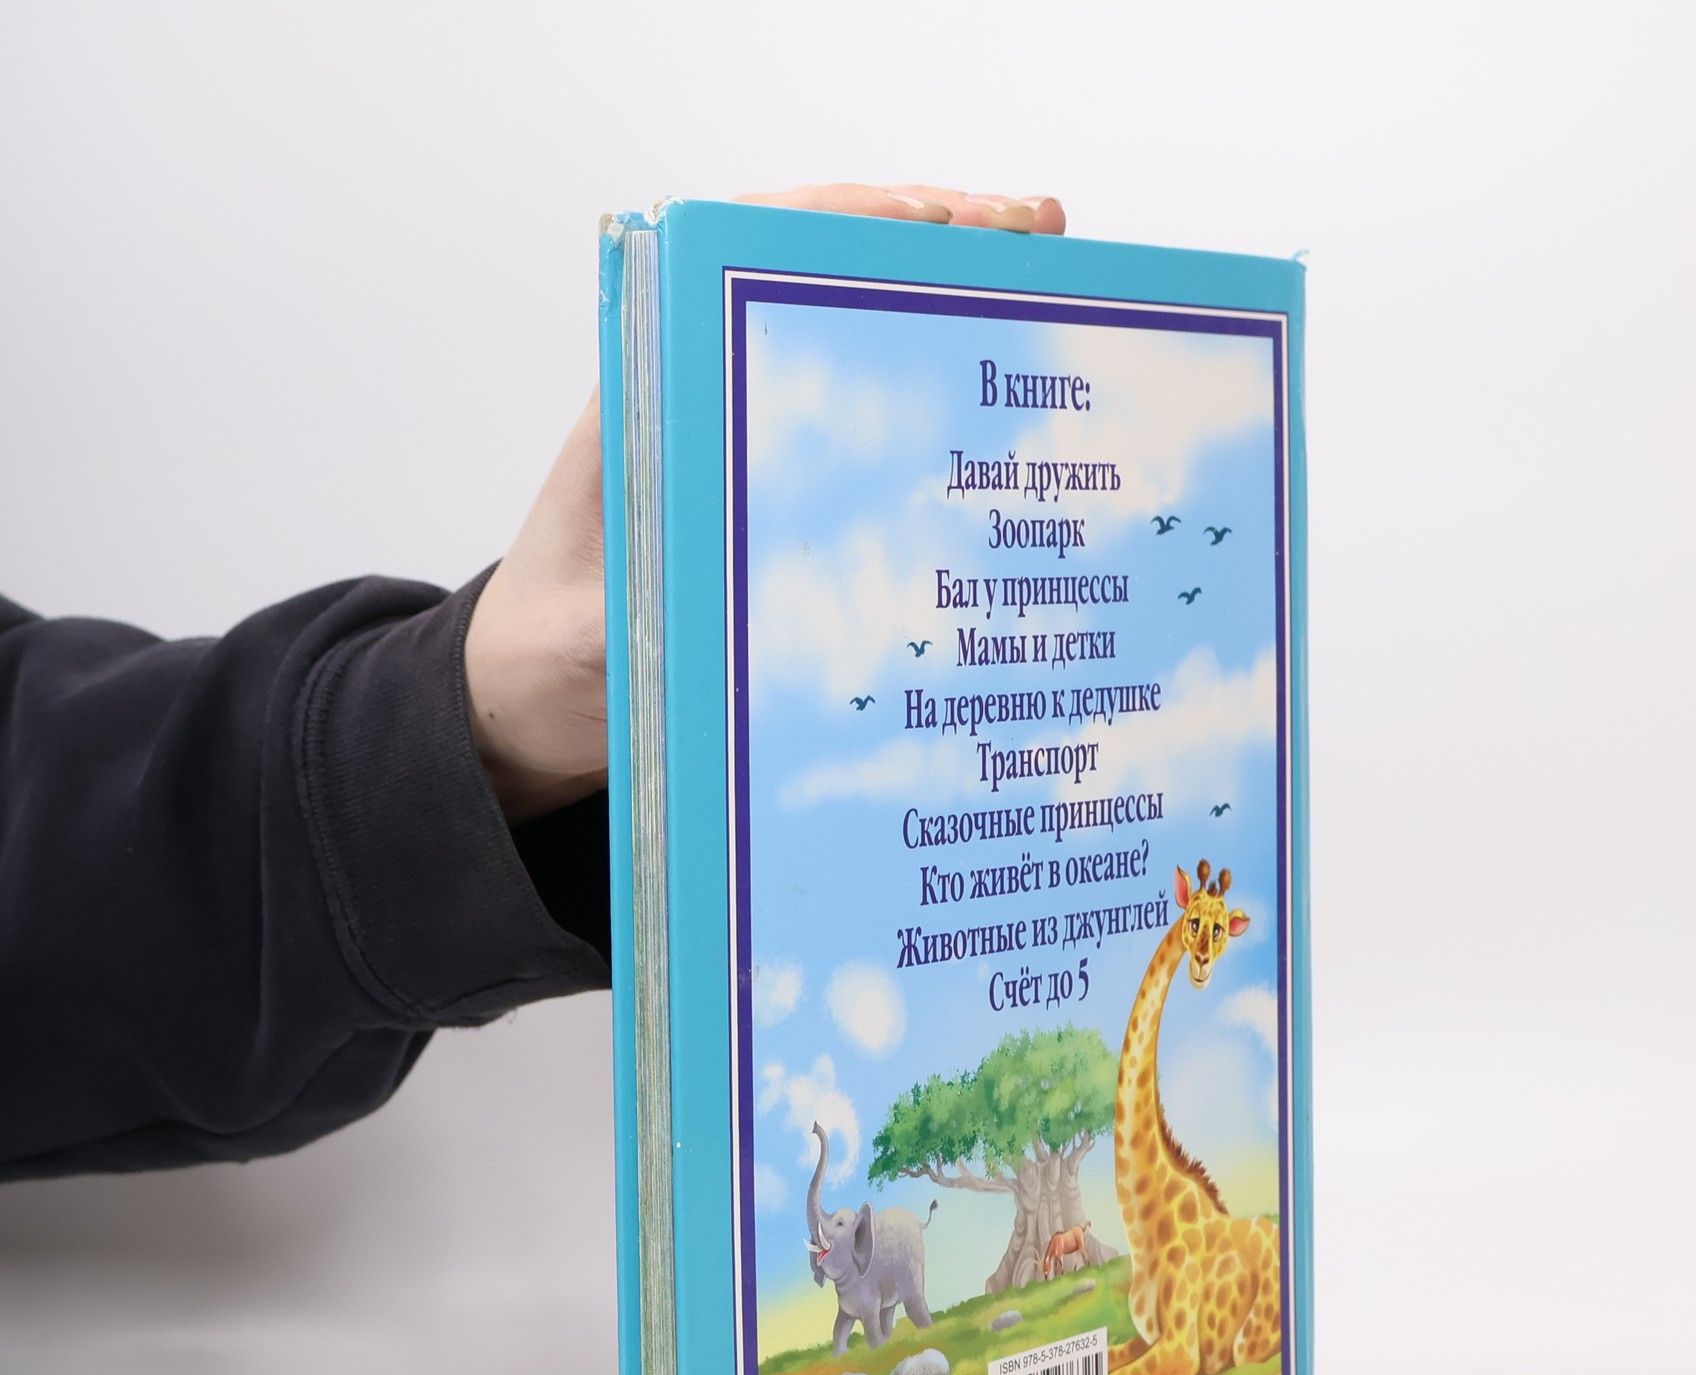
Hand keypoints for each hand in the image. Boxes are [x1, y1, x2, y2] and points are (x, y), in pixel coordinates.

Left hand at [464, 183, 1065, 822]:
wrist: (525, 702)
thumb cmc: (543, 658)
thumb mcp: (588, 642)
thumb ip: (640, 618)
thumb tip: (716, 596)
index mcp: (643, 400)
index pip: (741, 258)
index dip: (841, 224)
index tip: (934, 220)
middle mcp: (696, 400)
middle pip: (815, 284)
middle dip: (927, 249)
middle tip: (1035, 238)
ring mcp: (738, 445)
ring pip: (847, 347)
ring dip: (940, 316)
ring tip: (1041, 295)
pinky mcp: (767, 498)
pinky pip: (855, 429)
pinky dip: (926, 407)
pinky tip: (997, 421)